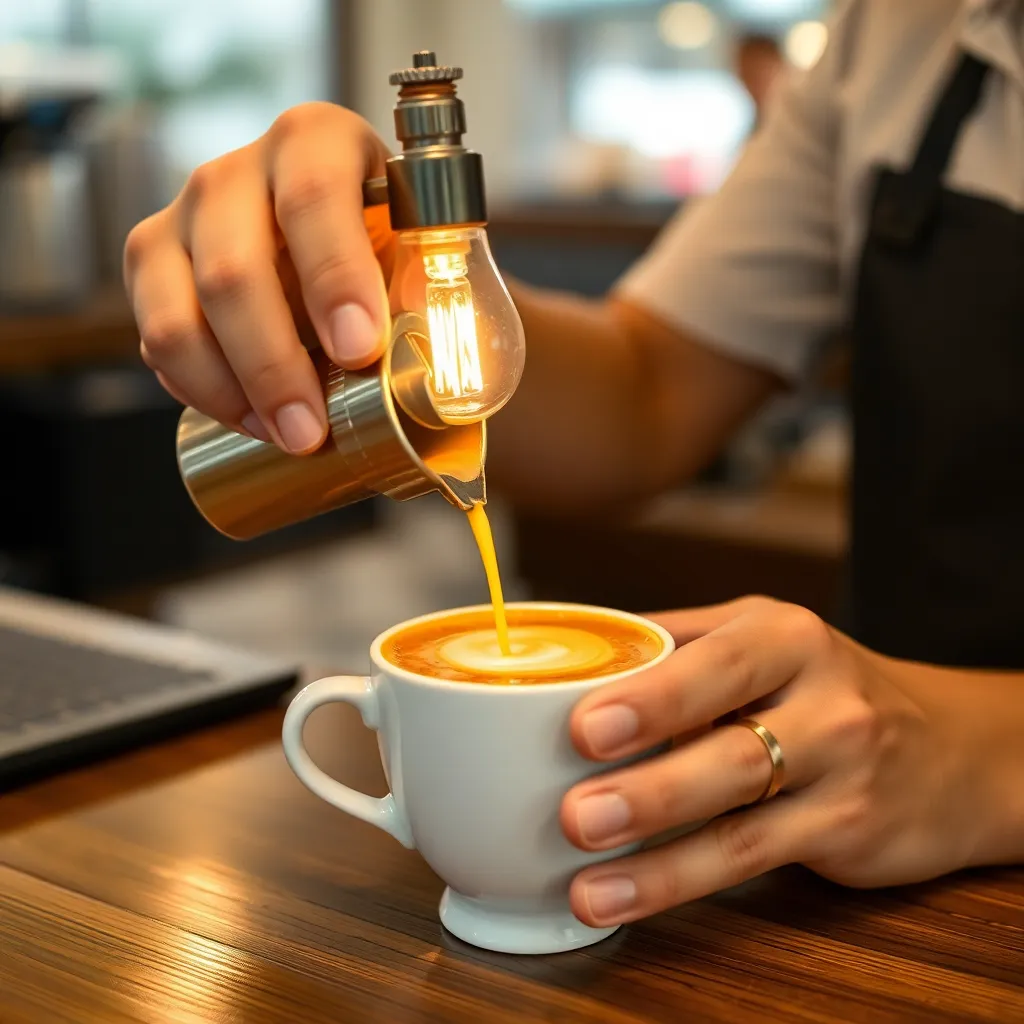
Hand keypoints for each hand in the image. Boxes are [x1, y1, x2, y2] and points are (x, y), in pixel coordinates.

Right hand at [124, 103, 395, 453]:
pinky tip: (254, 421)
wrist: (322, 238)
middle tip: (313, 428)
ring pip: (179, 316)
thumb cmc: (373, 239)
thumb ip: (425, 284)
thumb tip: (429, 343)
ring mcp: (181, 219)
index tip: (360, 350)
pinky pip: (157, 343)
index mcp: (312, 143)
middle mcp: (234, 173)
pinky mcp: (151, 269)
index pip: (313, 197)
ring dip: (234, 393)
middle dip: (275, 365)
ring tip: (288, 436)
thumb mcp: (413, 246)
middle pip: (233, 271)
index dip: (335, 278)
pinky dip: (204, 394)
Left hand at [560, 596, 985, 926]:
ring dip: (658, 857)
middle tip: (577, 813)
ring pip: (741, 822)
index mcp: (786, 637)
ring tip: (588, 877)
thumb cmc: (822, 682)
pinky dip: (680, 880)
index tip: (583, 727)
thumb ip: (677, 641)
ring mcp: (843, 773)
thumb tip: (576, 656)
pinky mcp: (846, 834)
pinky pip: (753, 860)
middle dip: (652, 788)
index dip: (653, 698)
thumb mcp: (763, 633)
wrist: (947, 747)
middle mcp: (825, 702)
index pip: (717, 664)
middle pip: (733, 750)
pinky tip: (625, 895)